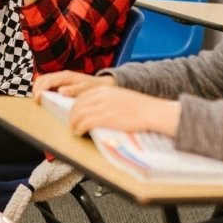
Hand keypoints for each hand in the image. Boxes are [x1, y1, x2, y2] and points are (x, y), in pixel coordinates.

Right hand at [33, 71, 115, 99]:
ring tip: (39, 100)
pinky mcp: (59, 82)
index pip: (48, 80)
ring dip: (38, 89)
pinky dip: (42, 90)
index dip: (41, 89)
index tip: (38, 99)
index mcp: (66, 76)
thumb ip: (74, 90)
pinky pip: (46, 84)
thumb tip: (61, 91)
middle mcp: (61, 75)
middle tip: (37, 101)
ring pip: (42, 80)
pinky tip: (43, 98)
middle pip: (42, 79)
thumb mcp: (86, 89)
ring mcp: (59, 78)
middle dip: (36, 89)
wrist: (101, 84)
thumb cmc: (94, 88)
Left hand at [67, 86, 181, 136]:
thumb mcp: (121, 97)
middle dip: (72, 116)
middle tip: (72, 124)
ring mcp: (102, 107)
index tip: (75, 114)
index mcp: (104, 89)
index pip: (82, 96)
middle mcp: (100, 96)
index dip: (76, 106)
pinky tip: (79, 133)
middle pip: (77, 105)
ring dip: (74, 124)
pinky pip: (84, 123)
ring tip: (74, 130)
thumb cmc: (141, 107)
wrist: (150, 111)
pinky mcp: (104, 118)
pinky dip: (79, 129)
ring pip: (78, 114)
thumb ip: (109, 100)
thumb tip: (101, 109)